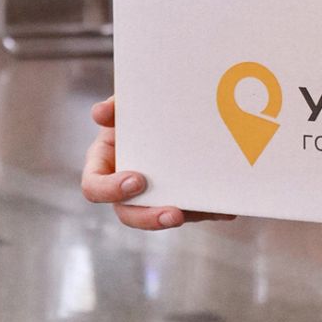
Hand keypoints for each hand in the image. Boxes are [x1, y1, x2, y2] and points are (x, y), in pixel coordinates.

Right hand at [81, 96, 235, 229]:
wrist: (170, 109)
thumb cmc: (139, 109)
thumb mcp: (126, 104)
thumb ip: (115, 106)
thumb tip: (101, 113)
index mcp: (104, 166)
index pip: (94, 187)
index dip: (110, 189)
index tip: (137, 180)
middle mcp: (124, 187)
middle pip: (128, 214)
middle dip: (150, 218)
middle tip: (174, 213)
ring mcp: (152, 196)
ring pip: (164, 216)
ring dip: (187, 216)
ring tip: (212, 211)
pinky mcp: (180, 199)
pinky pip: (193, 211)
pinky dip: (210, 210)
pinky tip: (227, 209)